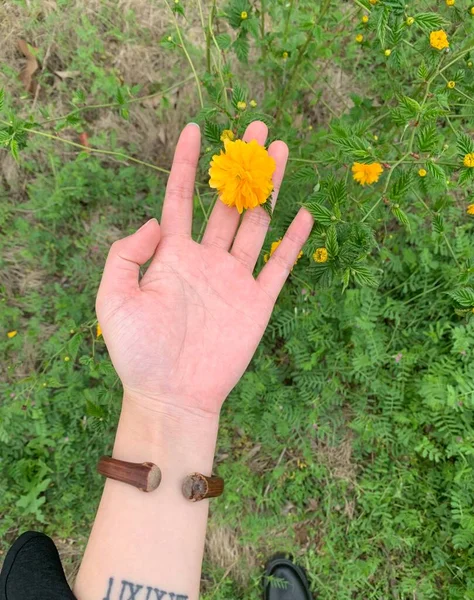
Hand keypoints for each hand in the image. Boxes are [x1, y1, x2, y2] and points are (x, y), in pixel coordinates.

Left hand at [96, 121, 312, 418]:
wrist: (171, 394)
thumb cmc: (138, 352)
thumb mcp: (113, 299)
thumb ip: (126, 255)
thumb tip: (155, 221)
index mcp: (173, 255)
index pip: (179, 198)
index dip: (186, 164)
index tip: (194, 129)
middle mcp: (206, 260)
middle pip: (227, 203)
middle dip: (240, 166)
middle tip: (255, 129)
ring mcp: (234, 279)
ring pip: (256, 224)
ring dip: (269, 190)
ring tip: (281, 153)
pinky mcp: (257, 302)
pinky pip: (279, 266)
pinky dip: (293, 242)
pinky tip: (303, 213)